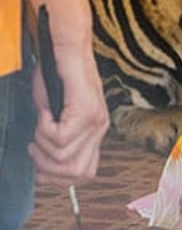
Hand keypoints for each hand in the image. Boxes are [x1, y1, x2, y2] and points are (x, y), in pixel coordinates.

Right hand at [29, 43, 109, 187]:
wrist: (65, 51)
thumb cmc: (56, 79)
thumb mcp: (56, 117)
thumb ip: (58, 140)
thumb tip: (43, 168)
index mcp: (94, 134)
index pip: (84, 173)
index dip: (58, 178)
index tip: (39, 167)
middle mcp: (99, 129)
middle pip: (77, 172)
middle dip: (47, 167)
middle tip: (34, 147)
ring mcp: (95, 121)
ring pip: (65, 157)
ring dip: (42, 146)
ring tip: (39, 127)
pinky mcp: (86, 110)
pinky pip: (60, 137)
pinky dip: (43, 130)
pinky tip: (43, 114)